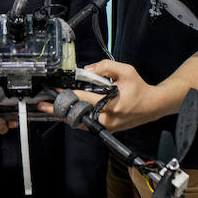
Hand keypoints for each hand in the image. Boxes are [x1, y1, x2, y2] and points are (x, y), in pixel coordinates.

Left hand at [37, 60, 157, 132]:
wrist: (153, 105)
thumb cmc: (139, 88)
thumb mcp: (126, 71)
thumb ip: (106, 67)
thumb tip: (87, 69)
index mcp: (111, 104)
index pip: (83, 99)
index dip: (67, 95)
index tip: (54, 92)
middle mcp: (108, 119)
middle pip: (77, 115)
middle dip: (59, 110)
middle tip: (44, 106)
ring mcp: (107, 127)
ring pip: (81, 124)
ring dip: (66, 116)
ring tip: (51, 110)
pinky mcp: (108, 130)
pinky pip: (88, 126)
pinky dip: (77, 119)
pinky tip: (67, 113)